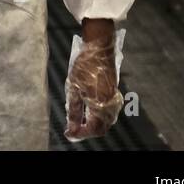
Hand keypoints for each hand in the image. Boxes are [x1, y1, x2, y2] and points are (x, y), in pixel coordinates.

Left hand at [64, 20, 123, 141]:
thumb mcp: (74, 88)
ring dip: (92, 124)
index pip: (93, 130)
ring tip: (77, 121)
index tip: (69, 133)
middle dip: (86, 131)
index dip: (80, 134)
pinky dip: (98, 117)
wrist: (99, 49)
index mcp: (101, 105)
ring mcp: (114, 100)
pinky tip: (88, 111)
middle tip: (72, 128)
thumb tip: (71, 128)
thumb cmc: (85, 67)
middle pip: (101, 128)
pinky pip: (108, 113)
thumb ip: (74, 110)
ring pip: (105, 121)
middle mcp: (110, 106)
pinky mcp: (114, 95)